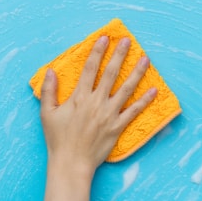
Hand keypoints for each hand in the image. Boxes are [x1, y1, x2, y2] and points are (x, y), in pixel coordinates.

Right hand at [39, 36, 157, 178]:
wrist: (71, 162)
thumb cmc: (58, 139)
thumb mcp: (47, 113)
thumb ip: (49, 91)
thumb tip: (51, 71)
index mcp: (79, 97)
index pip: (90, 69)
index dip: (98, 52)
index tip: (105, 38)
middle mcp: (96, 102)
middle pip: (110, 74)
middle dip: (119, 55)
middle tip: (128, 41)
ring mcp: (109, 114)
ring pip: (126, 89)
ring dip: (137, 72)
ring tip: (145, 59)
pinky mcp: (117, 127)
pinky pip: (134, 111)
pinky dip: (144, 100)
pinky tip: (154, 90)